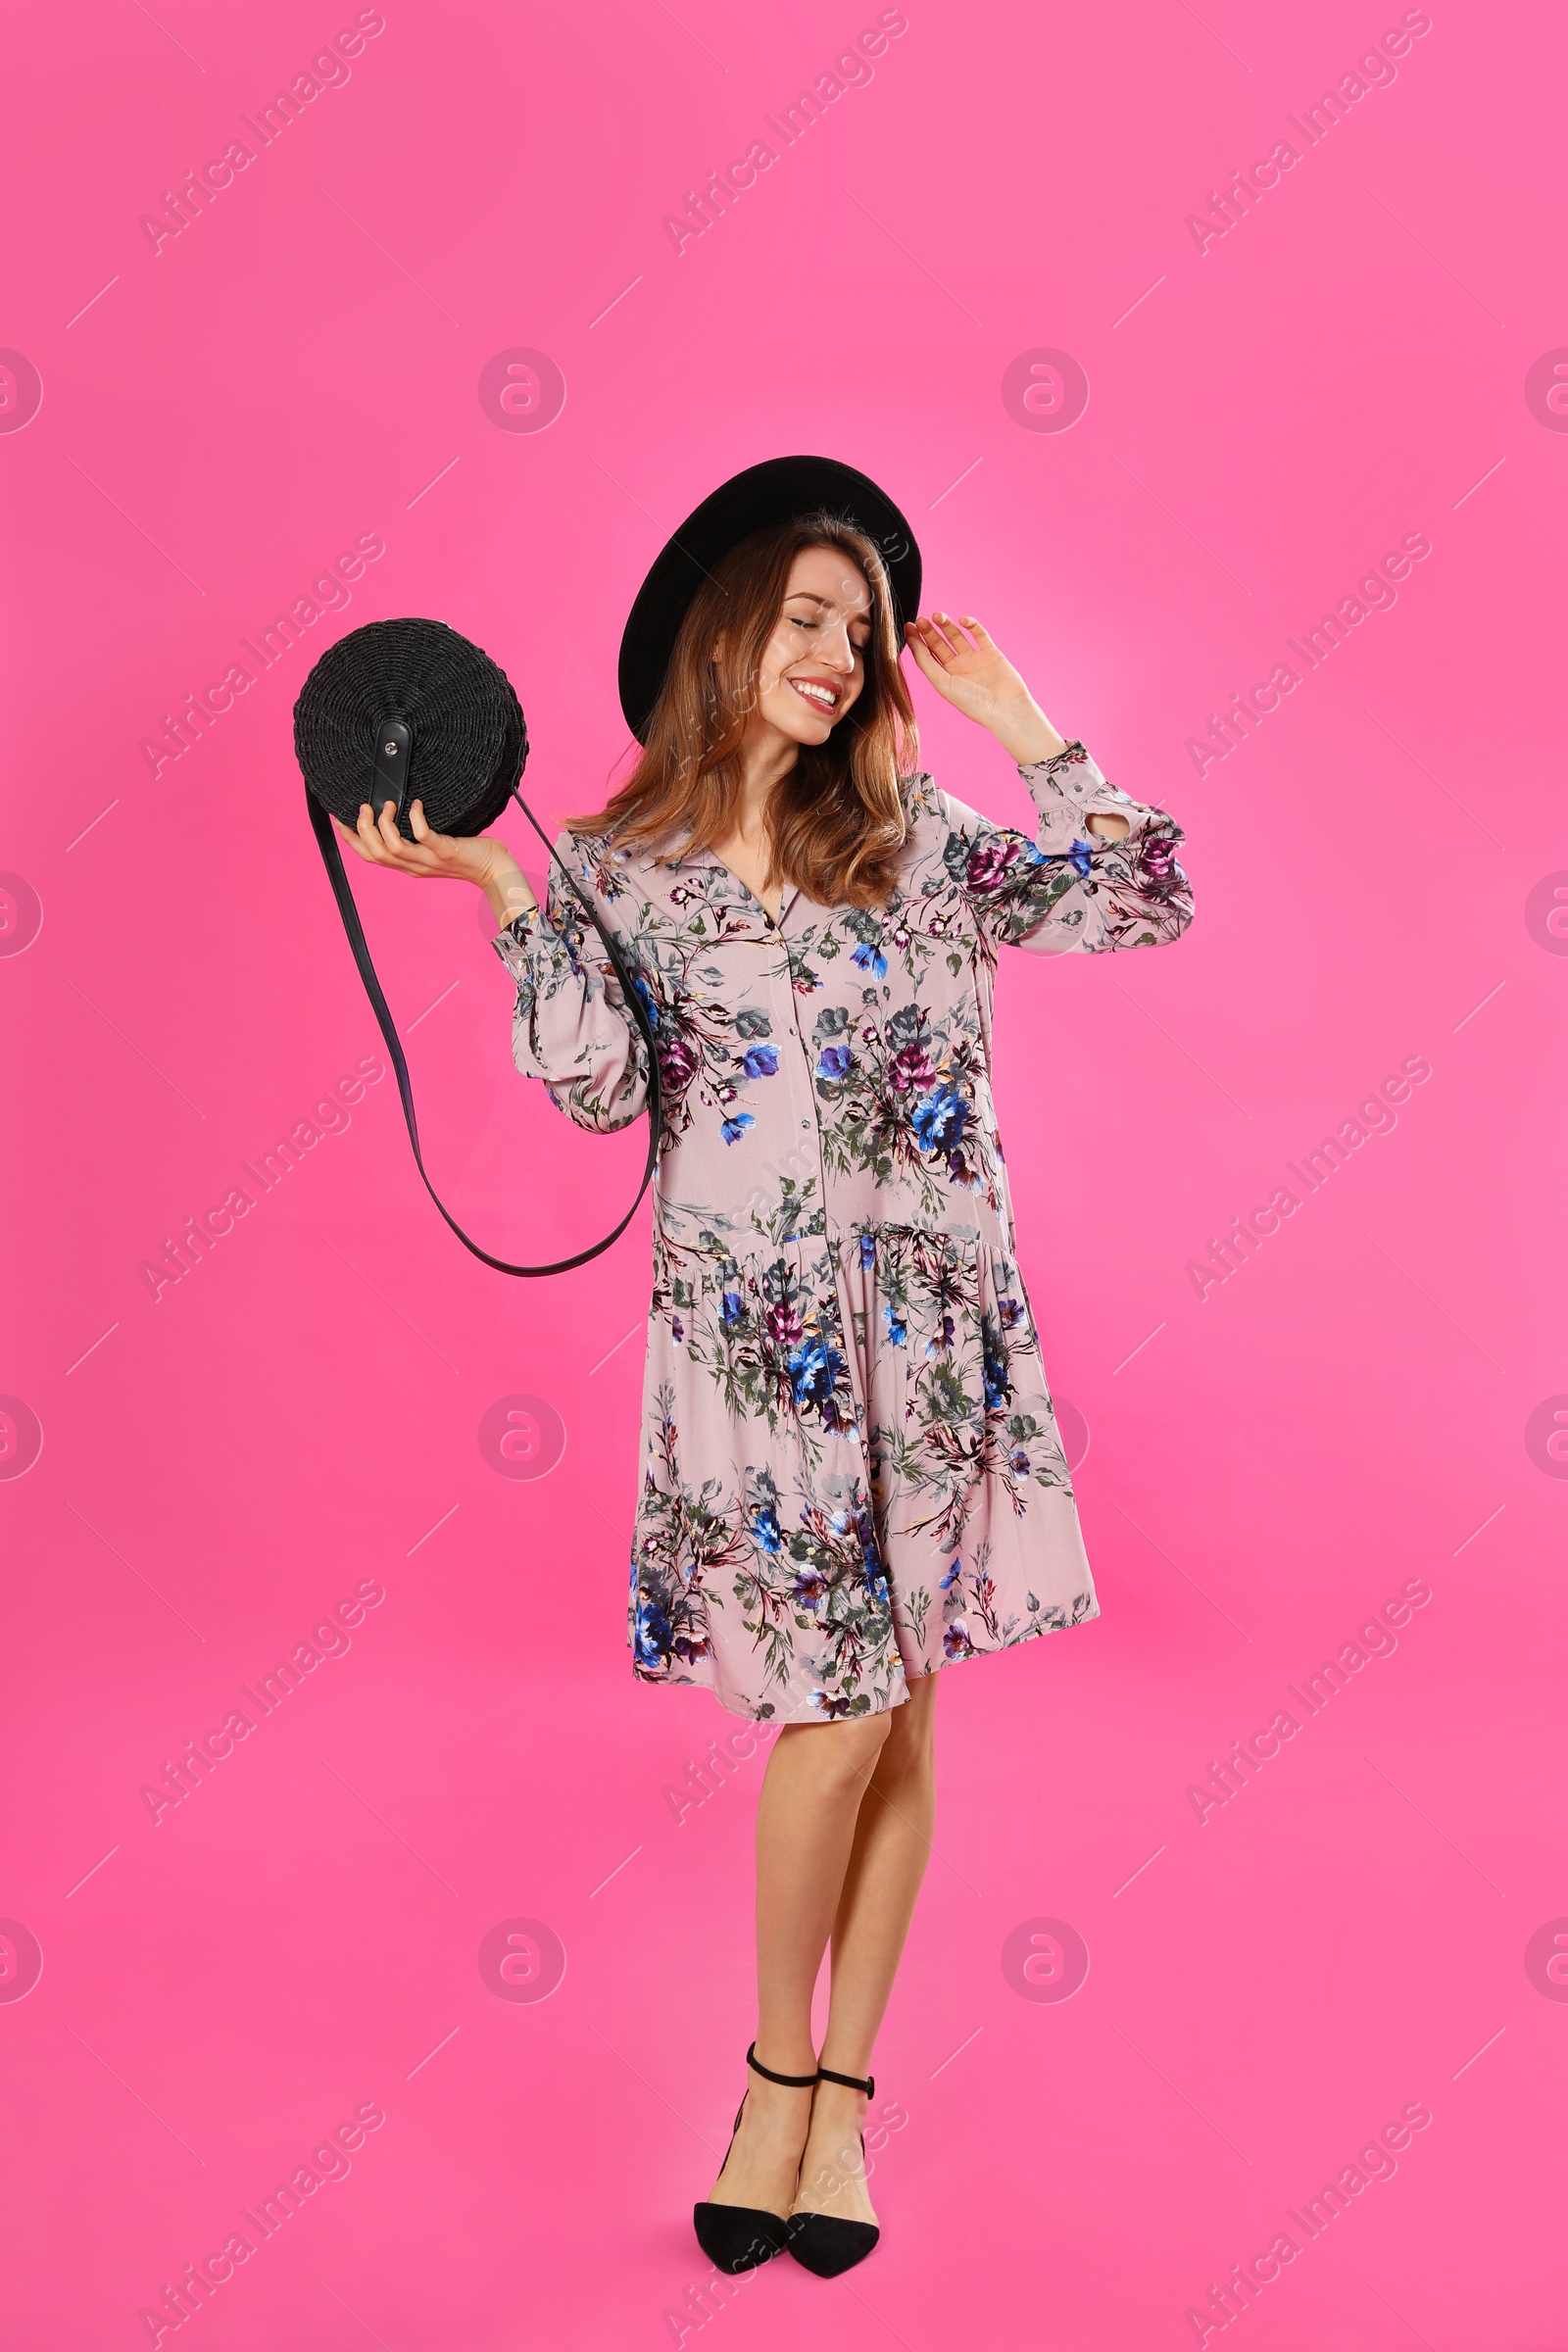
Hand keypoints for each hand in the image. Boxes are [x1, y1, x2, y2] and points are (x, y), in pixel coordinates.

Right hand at [333, 799, 537, 927]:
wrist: (494, 870)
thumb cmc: (467, 854)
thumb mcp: (433, 850)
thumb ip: (415, 838)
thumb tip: (399, 811)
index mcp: (407, 866)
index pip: (370, 856)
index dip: (351, 840)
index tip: (340, 820)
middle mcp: (414, 866)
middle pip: (375, 853)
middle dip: (362, 830)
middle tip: (364, 806)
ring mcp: (429, 861)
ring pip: (393, 848)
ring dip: (384, 824)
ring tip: (388, 804)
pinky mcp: (445, 852)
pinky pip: (423, 836)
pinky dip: (415, 818)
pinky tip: (416, 805)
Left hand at [902, 611, 1066, 764]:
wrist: (1005, 707)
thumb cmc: (972, 702)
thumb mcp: (943, 684)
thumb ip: (927, 664)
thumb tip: (913, 644)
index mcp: (944, 677)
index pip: (927, 655)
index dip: (916, 640)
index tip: (908, 625)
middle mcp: (958, 667)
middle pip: (939, 643)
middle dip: (930, 631)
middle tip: (922, 619)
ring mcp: (974, 658)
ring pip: (957, 636)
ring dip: (947, 625)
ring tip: (938, 615)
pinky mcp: (991, 652)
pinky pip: (979, 633)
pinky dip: (971, 624)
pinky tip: (962, 620)